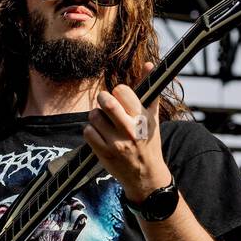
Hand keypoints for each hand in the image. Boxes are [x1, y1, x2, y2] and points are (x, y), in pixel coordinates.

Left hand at [82, 61, 171, 204]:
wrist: (146, 176)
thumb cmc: (149, 142)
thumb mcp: (153, 117)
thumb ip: (149, 91)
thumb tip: (148, 64)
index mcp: (142, 118)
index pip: (122, 91)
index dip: (118, 92)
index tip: (119, 98)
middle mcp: (130, 130)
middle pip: (105, 101)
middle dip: (102, 99)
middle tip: (105, 104)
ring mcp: (116, 143)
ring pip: (94, 116)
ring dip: (96, 116)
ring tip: (104, 123)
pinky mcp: (104, 154)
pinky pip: (88, 132)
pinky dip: (91, 131)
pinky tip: (100, 135)